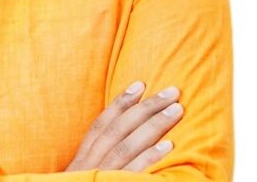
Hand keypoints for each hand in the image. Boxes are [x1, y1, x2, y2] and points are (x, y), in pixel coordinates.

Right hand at [65, 81, 183, 172]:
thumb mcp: (81, 174)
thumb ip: (96, 157)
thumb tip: (121, 138)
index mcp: (83, 155)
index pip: (102, 122)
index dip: (120, 102)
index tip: (140, 84)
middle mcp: (91, 162)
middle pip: (119, 128)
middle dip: (146, 107)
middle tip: (171, 91)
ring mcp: (101, 176)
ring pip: (127, 145)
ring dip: (153, 126)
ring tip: (176, 111)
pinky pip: (132, 173)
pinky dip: (149, 158)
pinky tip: (168, 147)